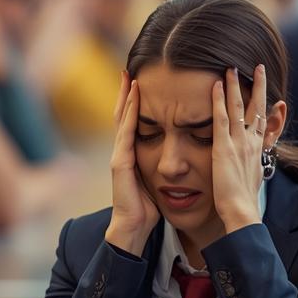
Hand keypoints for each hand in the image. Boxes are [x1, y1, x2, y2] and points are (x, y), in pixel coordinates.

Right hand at [105, 71, 158, 254]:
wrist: (133, 227)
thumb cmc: (147, 208)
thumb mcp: (156, 181)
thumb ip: (162, 166)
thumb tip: (177, 158)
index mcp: (133, 155)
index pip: (133, 122)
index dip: (135, 103)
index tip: (141, 82)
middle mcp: (123, 151)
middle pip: (123, 115)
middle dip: (127, 93)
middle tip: (130, 70)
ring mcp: (119, 155)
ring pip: (121, 119)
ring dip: (126, 97)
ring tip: (130, 77)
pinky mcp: (120, 163)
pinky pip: (126, 133)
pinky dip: (128, 114)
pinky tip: (133, 100)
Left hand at [210, 65, 266, 234]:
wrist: (242, 212)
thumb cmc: (243, 200)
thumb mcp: (251, 177)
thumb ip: (252, 164)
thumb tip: (252, 161)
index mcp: (258, 149)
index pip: (262, 119)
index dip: (265, 101)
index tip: (265, 85)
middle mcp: (252, 142)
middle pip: (257, 107)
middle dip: (258, 85)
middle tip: (257, 66)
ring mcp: (239, 143)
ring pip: (238, 107)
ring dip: (235, 85)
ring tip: (231, 67)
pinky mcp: (224, 148)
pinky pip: (221, 118)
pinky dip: (219, 100)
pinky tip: (216, 84)